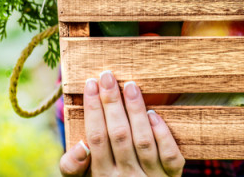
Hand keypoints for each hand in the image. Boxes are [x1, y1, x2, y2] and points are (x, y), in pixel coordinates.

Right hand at [59, 70, 184, 175]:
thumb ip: (72, 166)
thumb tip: (81, 145)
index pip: (96, 138)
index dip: (93, 109)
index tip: (91, 83)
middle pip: (118, 135)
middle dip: (111, 103)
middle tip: (107, 76)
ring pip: (143, 141)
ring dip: (136, 111)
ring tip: (130, 86)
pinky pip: (170, 156)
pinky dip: (163, 134)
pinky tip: (154, 114)